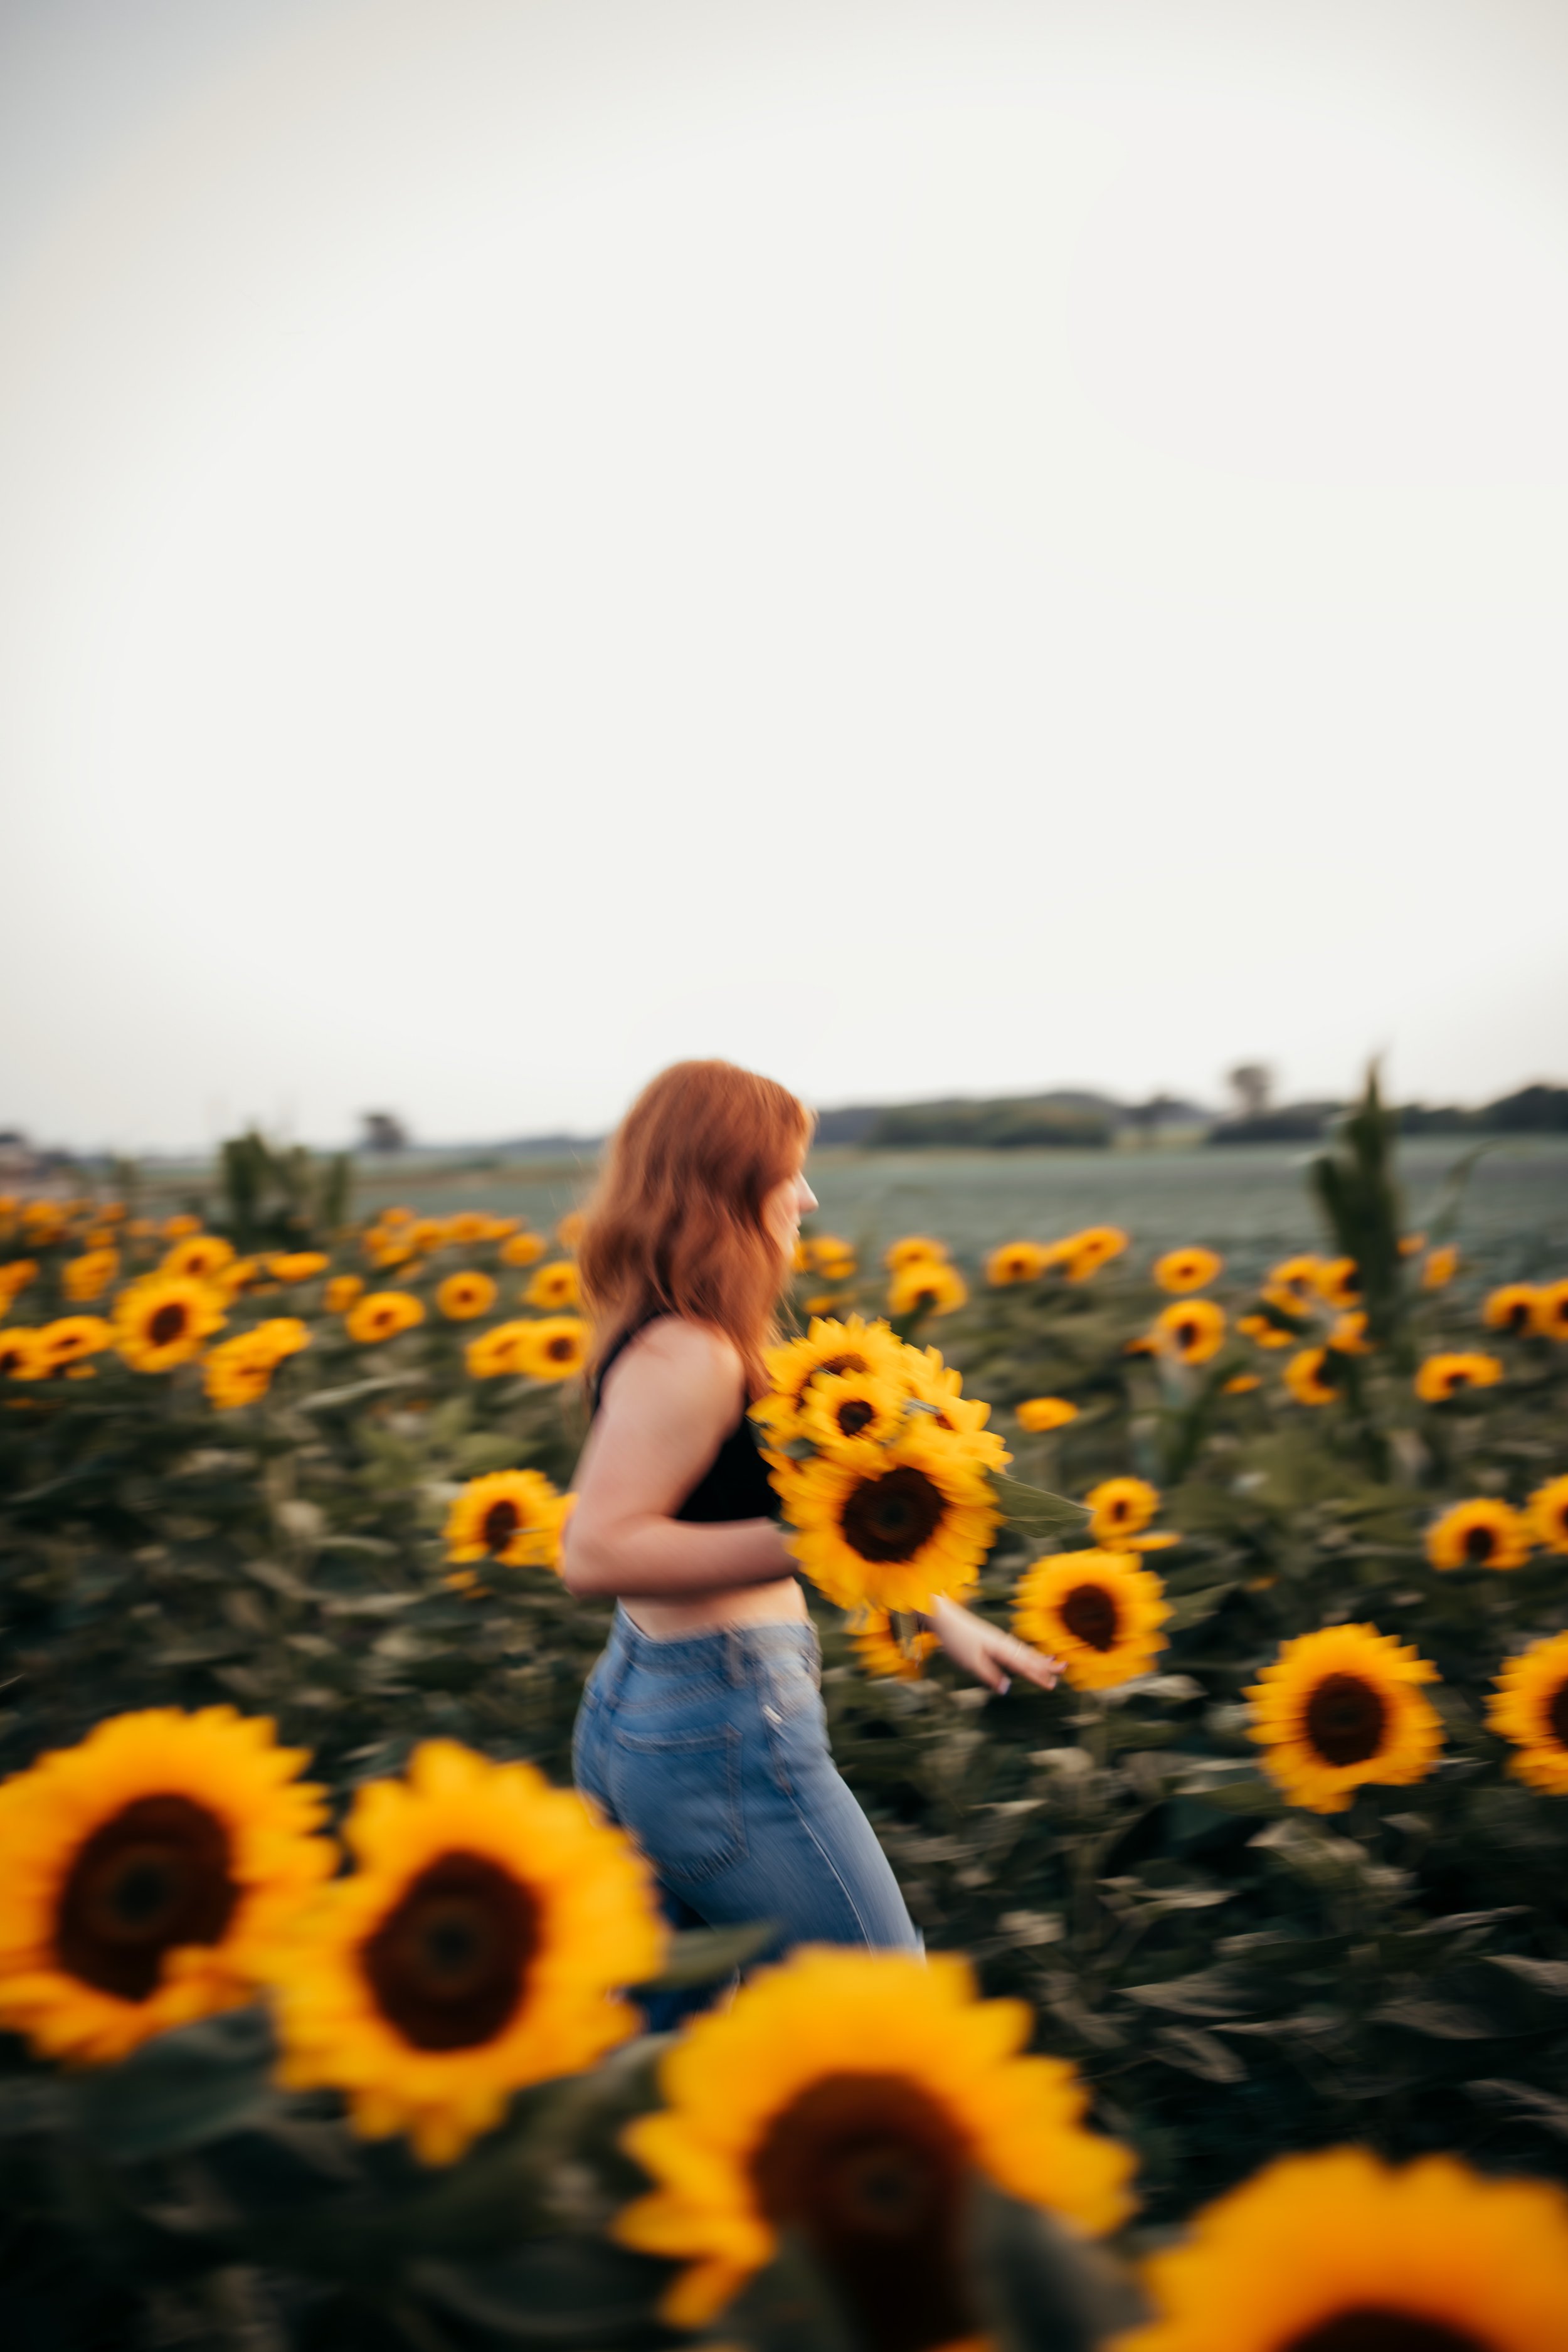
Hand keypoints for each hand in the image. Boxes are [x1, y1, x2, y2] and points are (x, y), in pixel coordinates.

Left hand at [927, 1597, 1063, 1694]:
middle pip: (1030, 1656)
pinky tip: (1031, 1655)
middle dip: (1047, 1664)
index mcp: (1000, 1650)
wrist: (944, 1616)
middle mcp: (1004, 1643)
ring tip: (1055, 1662)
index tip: (1052, 1684)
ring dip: (1040, 1658)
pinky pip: (1017, 1647)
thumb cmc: (956, 1640)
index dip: (1038, 1675)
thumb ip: (990, 1675)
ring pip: (1025, 1650)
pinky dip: (1028, 1652)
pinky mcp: (994, 1638)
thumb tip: (1007, 1688)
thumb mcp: (971, 1663)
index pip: (1024, 1665)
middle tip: (1065, 1669)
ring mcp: (999, 1639)